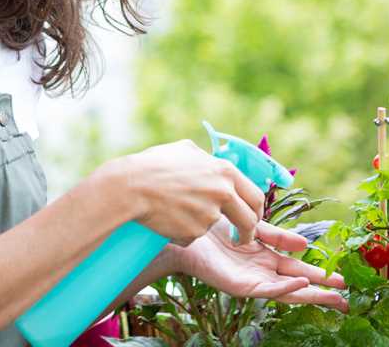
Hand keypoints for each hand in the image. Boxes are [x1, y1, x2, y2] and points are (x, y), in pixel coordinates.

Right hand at [109, 141, 264, 245]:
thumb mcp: (185, 150)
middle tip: (241, 238)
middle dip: (248, 232)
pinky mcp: (195, 232)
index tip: (253, 218)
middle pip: (248, 220)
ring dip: (200, 224)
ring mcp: (209, 214)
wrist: (131, 186)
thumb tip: (212, 161)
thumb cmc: (154, 165)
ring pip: (214, 226)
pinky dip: (183, 232)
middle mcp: (223, 193)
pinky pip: (193, 236)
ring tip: (175, 211)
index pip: (256, 195)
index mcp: (225, 171)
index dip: (256, 210)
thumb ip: (206, 159)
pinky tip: (166, 218)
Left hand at [174, 218, 348, 313]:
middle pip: (299, 285)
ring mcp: (253, 281)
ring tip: (333, 295)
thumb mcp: (253, 227)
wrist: (186, 233)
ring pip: (287, 292)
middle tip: (347, 298)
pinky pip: (268, 289)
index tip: (342, 278)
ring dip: (310, 294)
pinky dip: (286, 288)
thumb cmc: (215, 228)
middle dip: (322, 291)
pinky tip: (302, 285)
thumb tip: (305, 245)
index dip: (321, 275)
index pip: (300, 269)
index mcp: (267, 258)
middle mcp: (263, 272)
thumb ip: (277, 236)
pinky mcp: (241, 287)